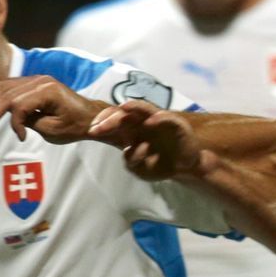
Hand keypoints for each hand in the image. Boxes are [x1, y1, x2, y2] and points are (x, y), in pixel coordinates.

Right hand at [0, 76, 103, 143]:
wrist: (90, 117)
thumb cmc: (75, 125)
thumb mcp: (53, 130)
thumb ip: (31, 122)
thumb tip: (14, 119)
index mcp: (47, 91)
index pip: (19, 105)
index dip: (15, 123)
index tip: (21, 138)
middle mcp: (40, 80)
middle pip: (9, 94)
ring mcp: (37, 79)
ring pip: (7, 88)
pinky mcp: (35, 83)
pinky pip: (12, 84)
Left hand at [90, 101, 206, 180]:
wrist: (184, 168)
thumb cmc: (160, 165)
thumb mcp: (139, 169)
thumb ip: (130, 162)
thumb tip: (127, 151)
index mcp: (133, 129)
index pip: (114, 120)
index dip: (102, 122)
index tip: (91, 130)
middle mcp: (143, 121)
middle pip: (124, 113)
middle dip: (110, 118)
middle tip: (98, 127)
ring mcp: (159, 120)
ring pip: (145, 108)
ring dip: (134, 107)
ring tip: (123, 107)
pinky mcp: (176, 123)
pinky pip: (167, 118)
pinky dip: (159, 118)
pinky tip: (150, 123)